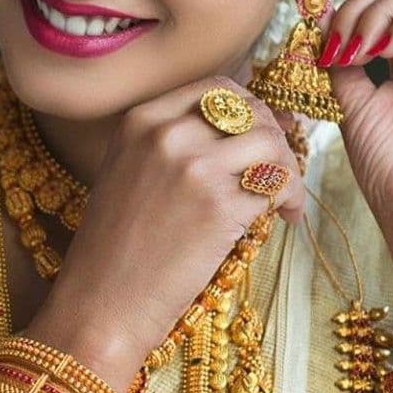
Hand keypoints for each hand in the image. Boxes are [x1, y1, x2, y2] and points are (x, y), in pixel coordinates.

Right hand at [31, 75, 303, 367]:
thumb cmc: (114, 250)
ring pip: (270, 143)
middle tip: (279, 167)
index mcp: (140, 120)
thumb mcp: (126, 173)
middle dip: (274, 136)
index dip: (249, 108)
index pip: (216, 89)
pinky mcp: (220, 205)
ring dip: (287, 168)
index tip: (260, 132)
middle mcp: (166, 134)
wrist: (101, 304)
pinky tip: (284, 216)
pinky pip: (278, 182)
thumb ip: (169, 145)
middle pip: (249, 111)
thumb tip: (239, 132)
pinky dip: (291, 197)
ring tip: (282, 199)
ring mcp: (194, 167)